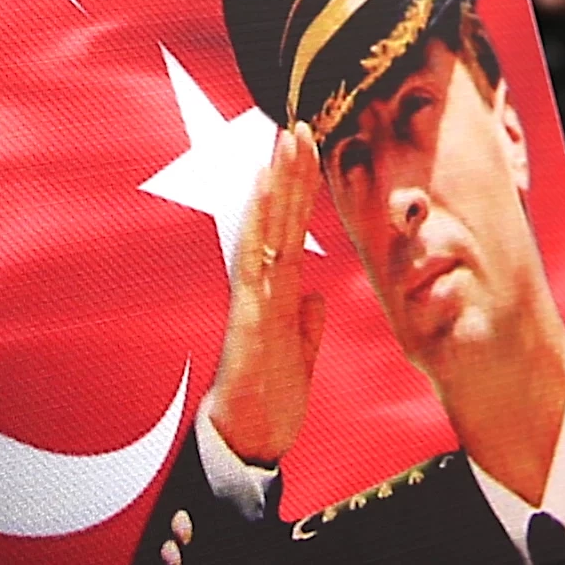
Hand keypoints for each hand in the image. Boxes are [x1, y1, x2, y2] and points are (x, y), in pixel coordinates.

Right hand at [201, 122, 329, 465]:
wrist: (250, 439)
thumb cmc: (269, 400)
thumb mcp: (302, 355)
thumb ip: (307, 323)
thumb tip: (314, 295)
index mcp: (275, 293)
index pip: (289, 231)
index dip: (298, 192)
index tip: (308, 152)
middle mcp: (260, 285)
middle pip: (276, 218)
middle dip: (288, 171)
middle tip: (298, 124)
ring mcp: (252, 294)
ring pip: (265, 226)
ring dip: (275, 182)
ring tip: (285, 140)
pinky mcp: (250, 310)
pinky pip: (254, 256)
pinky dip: (259, 220)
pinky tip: (265, 189)